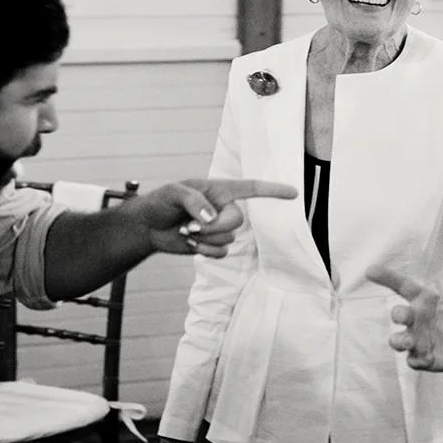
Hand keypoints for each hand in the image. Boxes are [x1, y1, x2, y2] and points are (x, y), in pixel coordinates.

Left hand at [136, 178, 296, 257]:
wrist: (148, 227)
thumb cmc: (160, 202)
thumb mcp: (173, 192)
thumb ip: (194, 201)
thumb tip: (212, 218)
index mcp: (219, 189)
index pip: (252, 188)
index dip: (273, 191)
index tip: (294, 193)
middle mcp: (223, 208)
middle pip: (237, 221)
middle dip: (213, 227)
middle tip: (190, 225)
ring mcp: (219, 228)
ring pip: (227, 239)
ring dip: (203, 239)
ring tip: (185, 231)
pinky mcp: (212, 245)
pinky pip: (220, 253)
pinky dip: (204, 251)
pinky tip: (189, 242)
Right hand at [367, 264, 442, 373]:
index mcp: (426, 301)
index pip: (403, 287)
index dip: (387, 278)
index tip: (370, 271)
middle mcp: (418, 319)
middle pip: (398, 314)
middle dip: (398, 314)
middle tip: (405, 315)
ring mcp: (418, 340)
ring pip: (397, 340)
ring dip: (400, 340)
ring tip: (410, 341)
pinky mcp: (423, 358)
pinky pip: (413, 361)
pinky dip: (417, 359)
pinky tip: (428, 358)